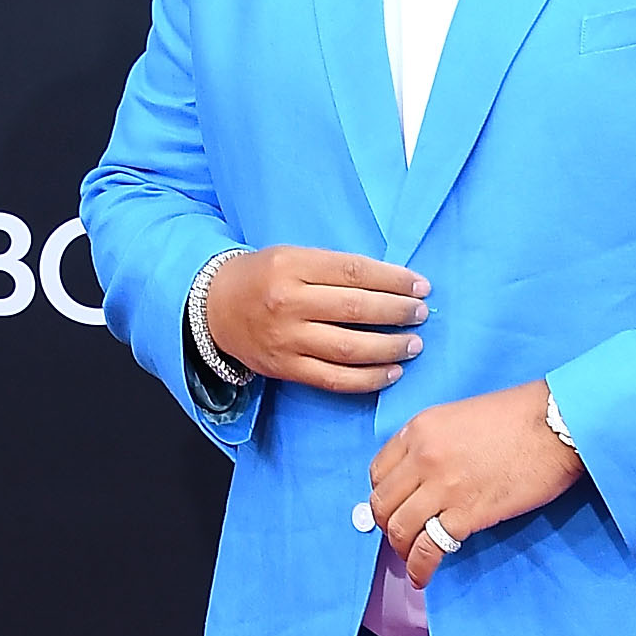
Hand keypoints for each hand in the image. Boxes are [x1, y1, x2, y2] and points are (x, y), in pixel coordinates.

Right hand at [204, 246, 428, 391]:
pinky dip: (368, 379)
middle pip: (355, 309)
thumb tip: (393, 283)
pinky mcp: (285, 369)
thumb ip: (335, 269)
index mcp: (292, 266)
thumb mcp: (293, 256)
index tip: (421, 285)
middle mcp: (288, 303)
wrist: (215, 308)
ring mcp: (286, 339)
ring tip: (414, 344)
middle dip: (397, 312)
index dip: (393, 280)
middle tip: (421, 313)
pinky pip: (334, 379)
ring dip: (389, 348)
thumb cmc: (263, 277)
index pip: (354, 272)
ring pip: (349, 348)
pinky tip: (392, 373)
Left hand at [370, 384, 582, 585]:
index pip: (378, 472)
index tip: (395, 507)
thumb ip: (435, 442)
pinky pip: (428, 549)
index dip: (384, 496)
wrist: (557, 424)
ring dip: (401, 549)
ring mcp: (442, 486)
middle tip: (403, 536)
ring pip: (398, 529)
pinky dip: (420, 568)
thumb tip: (426, 475)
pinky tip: (422, 577)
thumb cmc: (520, 416)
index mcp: (420, 428)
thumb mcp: (461, 416)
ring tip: (412, 558)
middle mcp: (423, 456)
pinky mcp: (466, 514)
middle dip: (388, 525)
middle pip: (382, 503)